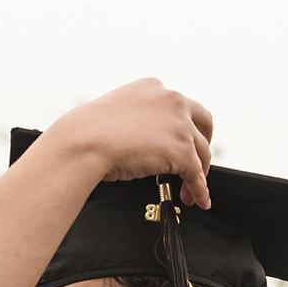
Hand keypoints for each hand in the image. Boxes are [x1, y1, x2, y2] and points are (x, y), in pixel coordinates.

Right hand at [39, 78, 215, 207]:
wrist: (84, 141)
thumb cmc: (88, 132)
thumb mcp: (117, 113)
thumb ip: (137, 119)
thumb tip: (145, 141)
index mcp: (153, 87)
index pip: (180, 105)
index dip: (184, 125)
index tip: (182, 139)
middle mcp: (172, 100)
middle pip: (203, 122)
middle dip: (204, 142)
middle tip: (198, 161)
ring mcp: (180, 124)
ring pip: (202, 151)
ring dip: (200, 174)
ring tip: (190, 192)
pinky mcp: (182, 150)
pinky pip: (197, 174)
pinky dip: (199, 190)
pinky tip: (198, 200)